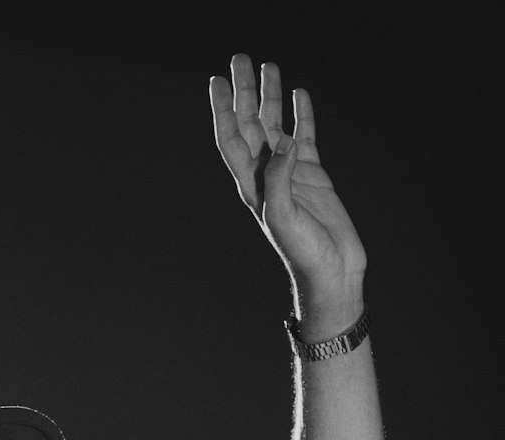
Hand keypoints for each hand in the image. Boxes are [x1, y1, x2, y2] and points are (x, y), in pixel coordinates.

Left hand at [210, 54, 365, 326]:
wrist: (331, 272)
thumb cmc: (303, 252)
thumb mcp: (283, 216)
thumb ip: (278, 178)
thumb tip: (281, 140)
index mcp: (252, 184)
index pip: (231, 138)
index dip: (221, 110)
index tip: (216, 81)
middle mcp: (266, 175)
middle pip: (249, 124)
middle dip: (243, 92)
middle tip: (239, 59)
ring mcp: (290, 174)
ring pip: (275, 126)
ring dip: (270, 97)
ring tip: (269, 66)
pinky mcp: (313, 176)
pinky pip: (304, 137)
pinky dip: (302, 115)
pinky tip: (300, 94)